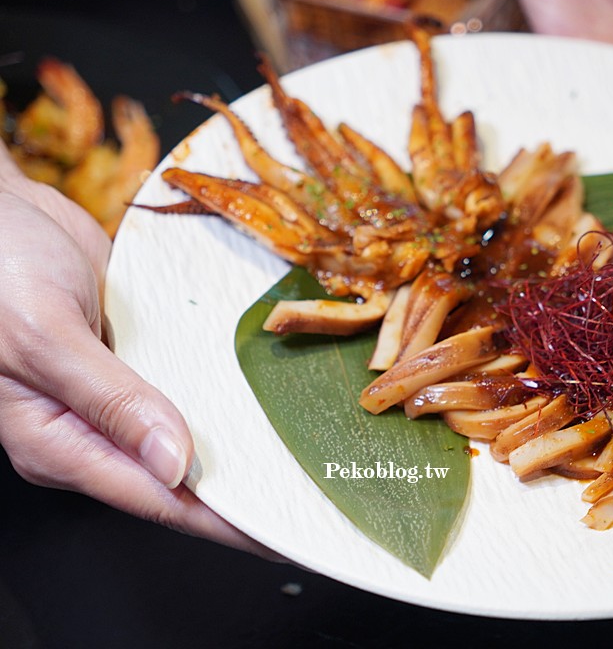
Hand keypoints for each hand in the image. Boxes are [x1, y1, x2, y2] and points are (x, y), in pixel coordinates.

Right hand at [0, 141, 272, 557]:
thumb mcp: (43, 334)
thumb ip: (109, 399)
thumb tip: (173, 464)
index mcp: (57, 442)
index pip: (157, 499)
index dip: (224, 521)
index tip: (282, 533)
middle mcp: (90, 427)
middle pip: (180, 476)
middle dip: (243, 489)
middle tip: (313, 497)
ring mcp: (116, 392)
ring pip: (191, 431)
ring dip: (242, 442)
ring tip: (305, 456)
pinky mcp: (136, 355)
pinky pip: (189, 384)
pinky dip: (226, 391)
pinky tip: (270, 397)